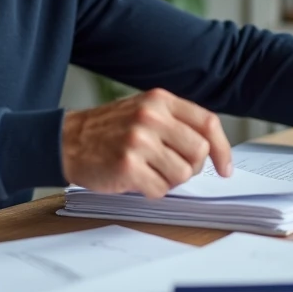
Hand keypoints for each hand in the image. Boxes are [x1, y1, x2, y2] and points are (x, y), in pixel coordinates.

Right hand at [61, 88, 232, 197]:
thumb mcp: (144, 111)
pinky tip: (136, 180)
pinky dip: (152, 191)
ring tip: (150, 172)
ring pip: (182, 174)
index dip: (222, 149)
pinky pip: (160, 190)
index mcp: (160, 100)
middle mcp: (151, 116)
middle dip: (192, 167)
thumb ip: (176, 123)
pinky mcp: (127, 165)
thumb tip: (212, 151)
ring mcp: (139, 140)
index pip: (207, 123)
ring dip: (170, 180)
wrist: (67, 140)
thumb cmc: (109, 130)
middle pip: (199, 151)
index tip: (225, 168)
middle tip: (173, 169)